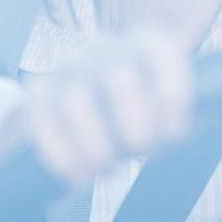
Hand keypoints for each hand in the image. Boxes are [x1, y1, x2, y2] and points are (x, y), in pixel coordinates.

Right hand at [24, 28, 193, 187]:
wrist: (85, 100)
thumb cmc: (142, 108)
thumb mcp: (167, 103)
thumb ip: (178, 114)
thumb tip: (184, 131)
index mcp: (145, 43)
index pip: (162, 55)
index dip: (172, 96)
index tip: (175, 133)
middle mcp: (103, 48)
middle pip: (118, 78)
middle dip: (134, 125)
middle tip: (140, 150)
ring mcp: (67, 68)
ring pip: (75, 101)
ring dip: (94, 144)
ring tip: (106, 168)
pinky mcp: (38, 94)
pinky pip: (42, 122)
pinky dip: (61, 155)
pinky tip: (77, 178)